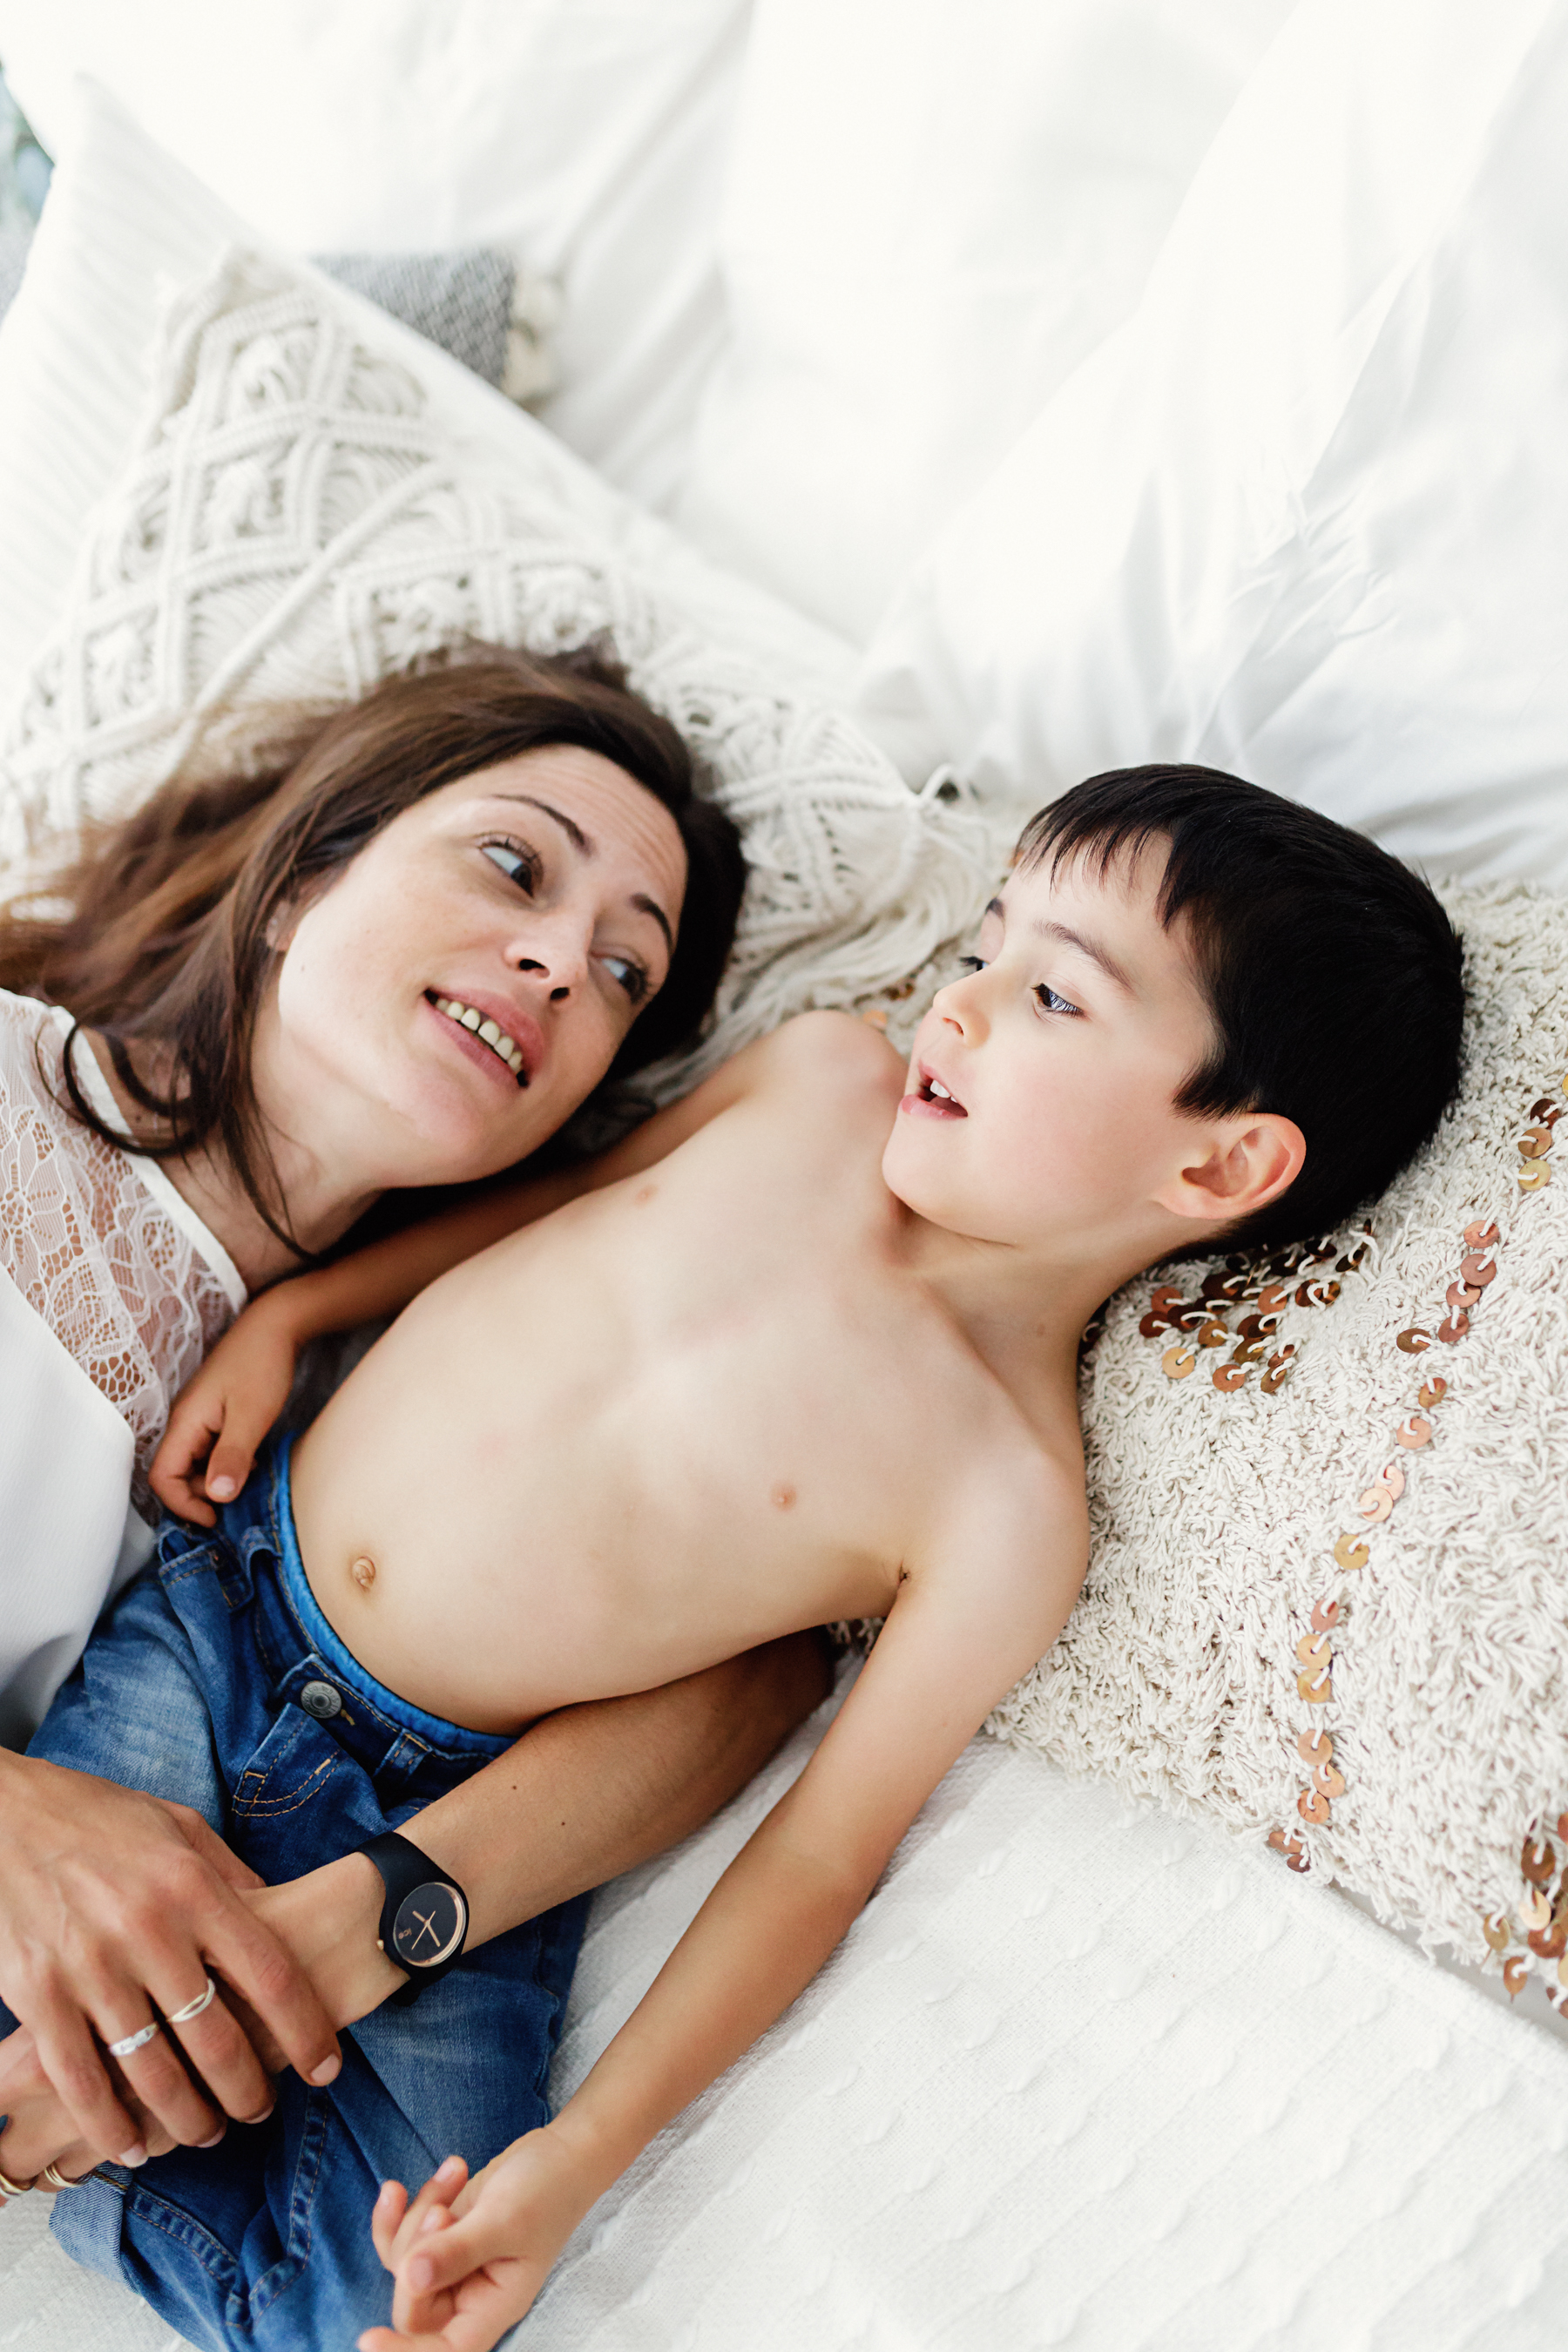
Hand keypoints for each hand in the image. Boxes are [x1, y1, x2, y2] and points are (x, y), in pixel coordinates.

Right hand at [0, 1751, 340, 2165]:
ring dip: (186, 2118)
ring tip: (205, 2132)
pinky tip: (131, 2145)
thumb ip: (230, 1878)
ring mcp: (91, 1966)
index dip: (305, 2031)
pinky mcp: (38, 1994)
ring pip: (153, 2072)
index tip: (324, 2067)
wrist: (5, 1814)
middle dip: (247, 2091)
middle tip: (260, 2112)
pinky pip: (81, 2080)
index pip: (270, 1975)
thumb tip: (278, 1919)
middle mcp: (149, 1929)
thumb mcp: (179, 1827)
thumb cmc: (98, 1818)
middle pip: (216, 2039)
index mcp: (193, 1886)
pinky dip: (109, 2125)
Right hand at [149, 1292, 300, 1522]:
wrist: (276, 1324)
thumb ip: (232, 1457)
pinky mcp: (216, 1415)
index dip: (182, 1504)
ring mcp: (200, 1418)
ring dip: (216, 1480)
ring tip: (249, 1479)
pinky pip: (210, 1451)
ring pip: (194, 1465)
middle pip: (175, 1474)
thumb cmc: (262, 1366)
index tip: (216, 1517)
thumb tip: (217, 1498)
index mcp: (185, 1423)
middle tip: (239, 1496)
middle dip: (201, 1494)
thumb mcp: (251, 1417)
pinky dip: (226, 1464)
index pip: (162, 1477)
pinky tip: (252, 1462)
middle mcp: (185, 1422)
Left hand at [359, 2127, 597, 2350]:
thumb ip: (459, 2251)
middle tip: (443, 2210)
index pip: (443, 2350)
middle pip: (413, 2302)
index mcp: (492, 2308)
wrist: (559, 2151)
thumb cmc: (546, 2190)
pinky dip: (409, 2206)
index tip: (367, 2338)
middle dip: (416, 2250)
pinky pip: (404, 2237)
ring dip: (416, 2217)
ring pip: (404, 2264)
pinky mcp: (443, 2238)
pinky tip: (440, 2174)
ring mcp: (454, 2266)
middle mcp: (470, 2295)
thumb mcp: (505, 2220)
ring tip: (455, 2175)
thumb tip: (412, 2279)